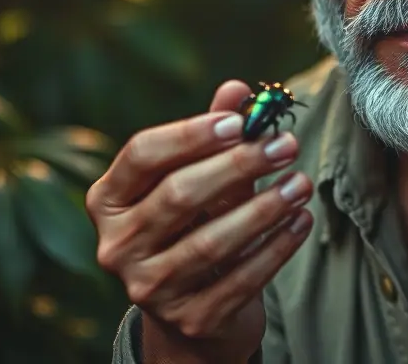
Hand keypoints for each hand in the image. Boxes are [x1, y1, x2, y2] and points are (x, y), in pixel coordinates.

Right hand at [87, 80, 314, 362]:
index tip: (240, 123)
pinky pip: (239, 280)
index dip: (191, 135)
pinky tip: (300, 221)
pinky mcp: (189, 318)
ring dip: (264, 209)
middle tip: (285, 146)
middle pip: (178, 196)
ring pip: (210, 242)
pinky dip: (276, 249)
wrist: (195, 307)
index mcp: (107, 200)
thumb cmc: (194, 224)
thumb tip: (237, 89)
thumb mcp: (197, 176)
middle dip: (238, 167)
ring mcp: (149, 287)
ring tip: (300, 184)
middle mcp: (117, 246)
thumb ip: (214, 134)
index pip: (142, 155)